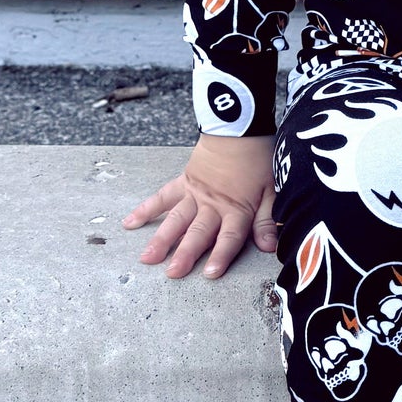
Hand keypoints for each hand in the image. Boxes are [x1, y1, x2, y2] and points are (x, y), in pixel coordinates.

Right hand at [123, 134, 277, 279]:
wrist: (238, 128)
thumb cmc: (257, 159)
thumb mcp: (271, 190)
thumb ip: (266, 220)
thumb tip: (270, 246)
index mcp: (237, 209)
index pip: (229, 237)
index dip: (221, 255)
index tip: (210, 273)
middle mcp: (213, 205)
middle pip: (198, 232)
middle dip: (185, 253)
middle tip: (172, 272)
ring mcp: (195, 194)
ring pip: (177, 219)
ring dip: (162, 238)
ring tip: (148, 257)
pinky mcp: (183, 183)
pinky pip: (162, 197)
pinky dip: (146, 209)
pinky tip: (130, 223)